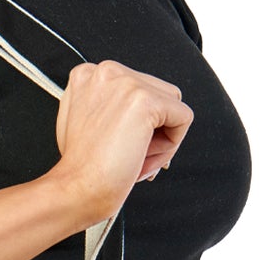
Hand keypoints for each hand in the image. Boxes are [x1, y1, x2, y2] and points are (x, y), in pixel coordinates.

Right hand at [49, 58, 193, 223]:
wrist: (76, 187)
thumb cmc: (81, 166)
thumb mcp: (85, 122)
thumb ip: (107, 107)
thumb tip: (138, 113)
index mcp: (89, 75)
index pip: (136, 89)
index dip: (137, 124)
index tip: (123, 145)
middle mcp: (106, 72)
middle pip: (157, 94)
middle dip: (151, 130)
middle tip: (131, 156)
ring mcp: (126, 84)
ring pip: (172, 105)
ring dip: (161, 138)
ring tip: (136, 158)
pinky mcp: (146, 100)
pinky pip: (184, 118)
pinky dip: (173, 145)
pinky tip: (144, 157)